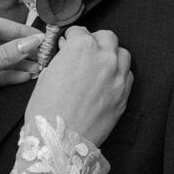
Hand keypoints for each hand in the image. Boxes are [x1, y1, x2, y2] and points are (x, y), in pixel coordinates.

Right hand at [25, 26, 131, 145]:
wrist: (60, 141)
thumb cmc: (46, 110)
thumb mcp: (46, 76)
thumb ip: (61, 59)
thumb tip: (66, 54)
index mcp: (81, 48)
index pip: (79, 31)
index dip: (71, 38)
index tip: (68, 44)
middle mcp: (104, 57)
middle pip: (107, 37)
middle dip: (95, 41)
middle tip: (85, 52)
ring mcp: (117, 76)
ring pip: (122, 53)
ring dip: (111, 55)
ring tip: (100, 66)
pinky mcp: (124, 95)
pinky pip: (128, 75)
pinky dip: (119, 74)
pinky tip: (107, 82)